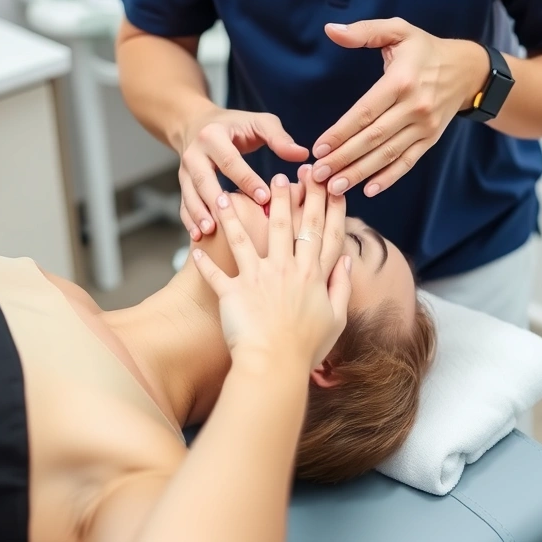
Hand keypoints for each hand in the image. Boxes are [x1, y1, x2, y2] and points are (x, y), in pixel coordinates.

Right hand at [179, 108, 309, 239]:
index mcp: (213, 135)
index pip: (231, 160)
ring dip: (198, 213)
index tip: (265, 199)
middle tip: (229, 218)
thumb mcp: (258, 123)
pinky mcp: (182, 184)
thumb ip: (279, 137)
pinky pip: (184, 204)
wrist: (196, 124)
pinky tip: (199, 235)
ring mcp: (184, 170)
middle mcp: (194, 153)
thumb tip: (301, 154)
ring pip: (190, 194)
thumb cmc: (235, 126)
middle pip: (203, 179)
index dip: (247, 180)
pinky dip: (189, 220)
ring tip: (210, 231)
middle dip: (216, 200)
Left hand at [191, 169, 352, 372]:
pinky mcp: (233, 292)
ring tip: (227, 194)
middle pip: (287, 224)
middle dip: (286, 196)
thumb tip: (347, 262)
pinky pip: (214, 273)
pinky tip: (194, 245)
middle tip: (282, 175)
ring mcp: (257, 279)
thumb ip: (341, 287)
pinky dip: (204, 260)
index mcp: (313, 276)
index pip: (323, 232)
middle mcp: (286, 270)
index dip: (327, 206)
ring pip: (245, 238)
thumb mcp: (336, 319)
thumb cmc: (306, 348)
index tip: (327, 185)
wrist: (274, 366)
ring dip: (235, 214)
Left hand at [311, 18, 487, 196]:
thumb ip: (364, 31)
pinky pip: (407, 162)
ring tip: (335, 188)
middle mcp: (415, 107)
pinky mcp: (431, 140)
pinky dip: (389, 178)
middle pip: (374, 138)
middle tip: (319, 174)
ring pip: (388, 154)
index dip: (341, 132)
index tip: (319, 147)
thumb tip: (331, 30)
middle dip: (344, 158)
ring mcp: (425, 127)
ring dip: (360, 173)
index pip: (366, 112)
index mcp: (402, 81)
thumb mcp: (397, 31)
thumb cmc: (424, 50)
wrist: (467, 70)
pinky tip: (368, 189)